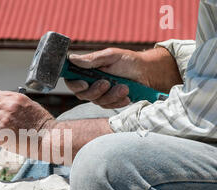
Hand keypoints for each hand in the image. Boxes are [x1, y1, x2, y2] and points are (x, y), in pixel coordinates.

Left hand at [0, 88, 54, 149]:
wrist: (49, 138)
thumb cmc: (42, 124)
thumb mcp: (28, 105)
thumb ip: (9, 99)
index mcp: (14, 98)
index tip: (2, 115)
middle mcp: (7, 106)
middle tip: (2, 127)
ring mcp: (3, 120)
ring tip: (6, 135)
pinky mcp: (0, 133)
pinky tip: (2, 142)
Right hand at [65, 47, 181, 107]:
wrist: (146, 72)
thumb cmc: (128, 61)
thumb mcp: (110, 56)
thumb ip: (92, 59)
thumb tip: (72, 58)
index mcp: (86, 70)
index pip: (71, 80)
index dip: (74, 84)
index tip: (85, 84)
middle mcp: (90, 83)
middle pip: (82, 94)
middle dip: (95, 91)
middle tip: (107, 83)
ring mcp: (99, 94)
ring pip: (97, 101)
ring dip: (111, 95)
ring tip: (124, 87)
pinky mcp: (109, 102)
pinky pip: (108, 106)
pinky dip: (118, 101)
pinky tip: (126, 94)